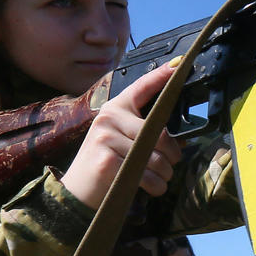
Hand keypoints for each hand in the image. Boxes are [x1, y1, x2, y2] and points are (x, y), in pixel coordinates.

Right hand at [62, 63, 183, 208]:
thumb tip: (179, 138)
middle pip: (159, 133)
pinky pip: (145, 174)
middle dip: (173, 154)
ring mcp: (106, 137)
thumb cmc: (107, 164)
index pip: (141, 87)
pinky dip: (155, 186)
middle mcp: (109, 118)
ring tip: (160, 179)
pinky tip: (152, 188)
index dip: (160, 77)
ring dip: (165, 174)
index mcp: (115, 108)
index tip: (179, 65)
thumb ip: (145, 133)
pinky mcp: (107, 160)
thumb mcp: (123, 141)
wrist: (77, 190)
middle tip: (170, 165)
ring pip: (156, 156)